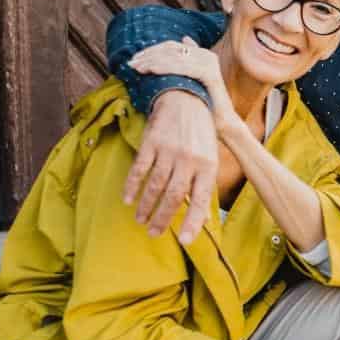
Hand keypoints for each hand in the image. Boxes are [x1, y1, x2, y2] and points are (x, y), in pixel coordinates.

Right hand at [122, 89, 217, 242]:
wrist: (186, 98)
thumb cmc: (201, 134)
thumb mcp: (210, 158)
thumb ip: (204, 186)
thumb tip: (204, 219)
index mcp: (208, 166)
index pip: (200, 200)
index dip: (192, 223)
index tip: (184, 241)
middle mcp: (189, 160)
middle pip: (173, 197)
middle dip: (162, 219)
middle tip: (153, 234)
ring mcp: (169, 151)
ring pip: (155, 186)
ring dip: (146, 206)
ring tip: (141, 220)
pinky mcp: (151, 143)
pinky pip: (139, 169)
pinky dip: (132, 186)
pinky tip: (128, 200)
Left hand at [129, 38, 239, 132]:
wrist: (223, 123)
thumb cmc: (204, 106)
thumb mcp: (190, 84)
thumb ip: (183, 68)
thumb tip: (178, 48)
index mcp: (202, 55)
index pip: (171, 47)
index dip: (151, 51)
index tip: (134, 59)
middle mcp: (206, 55)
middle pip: (170, 50)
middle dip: (148, 55)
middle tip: (131, 63)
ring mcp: (209, 63)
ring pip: (174, 58)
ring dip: (152, 61)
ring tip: (137, 68)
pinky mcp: (209, 73)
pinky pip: (182, 67)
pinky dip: (165, 67)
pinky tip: (151, 70)